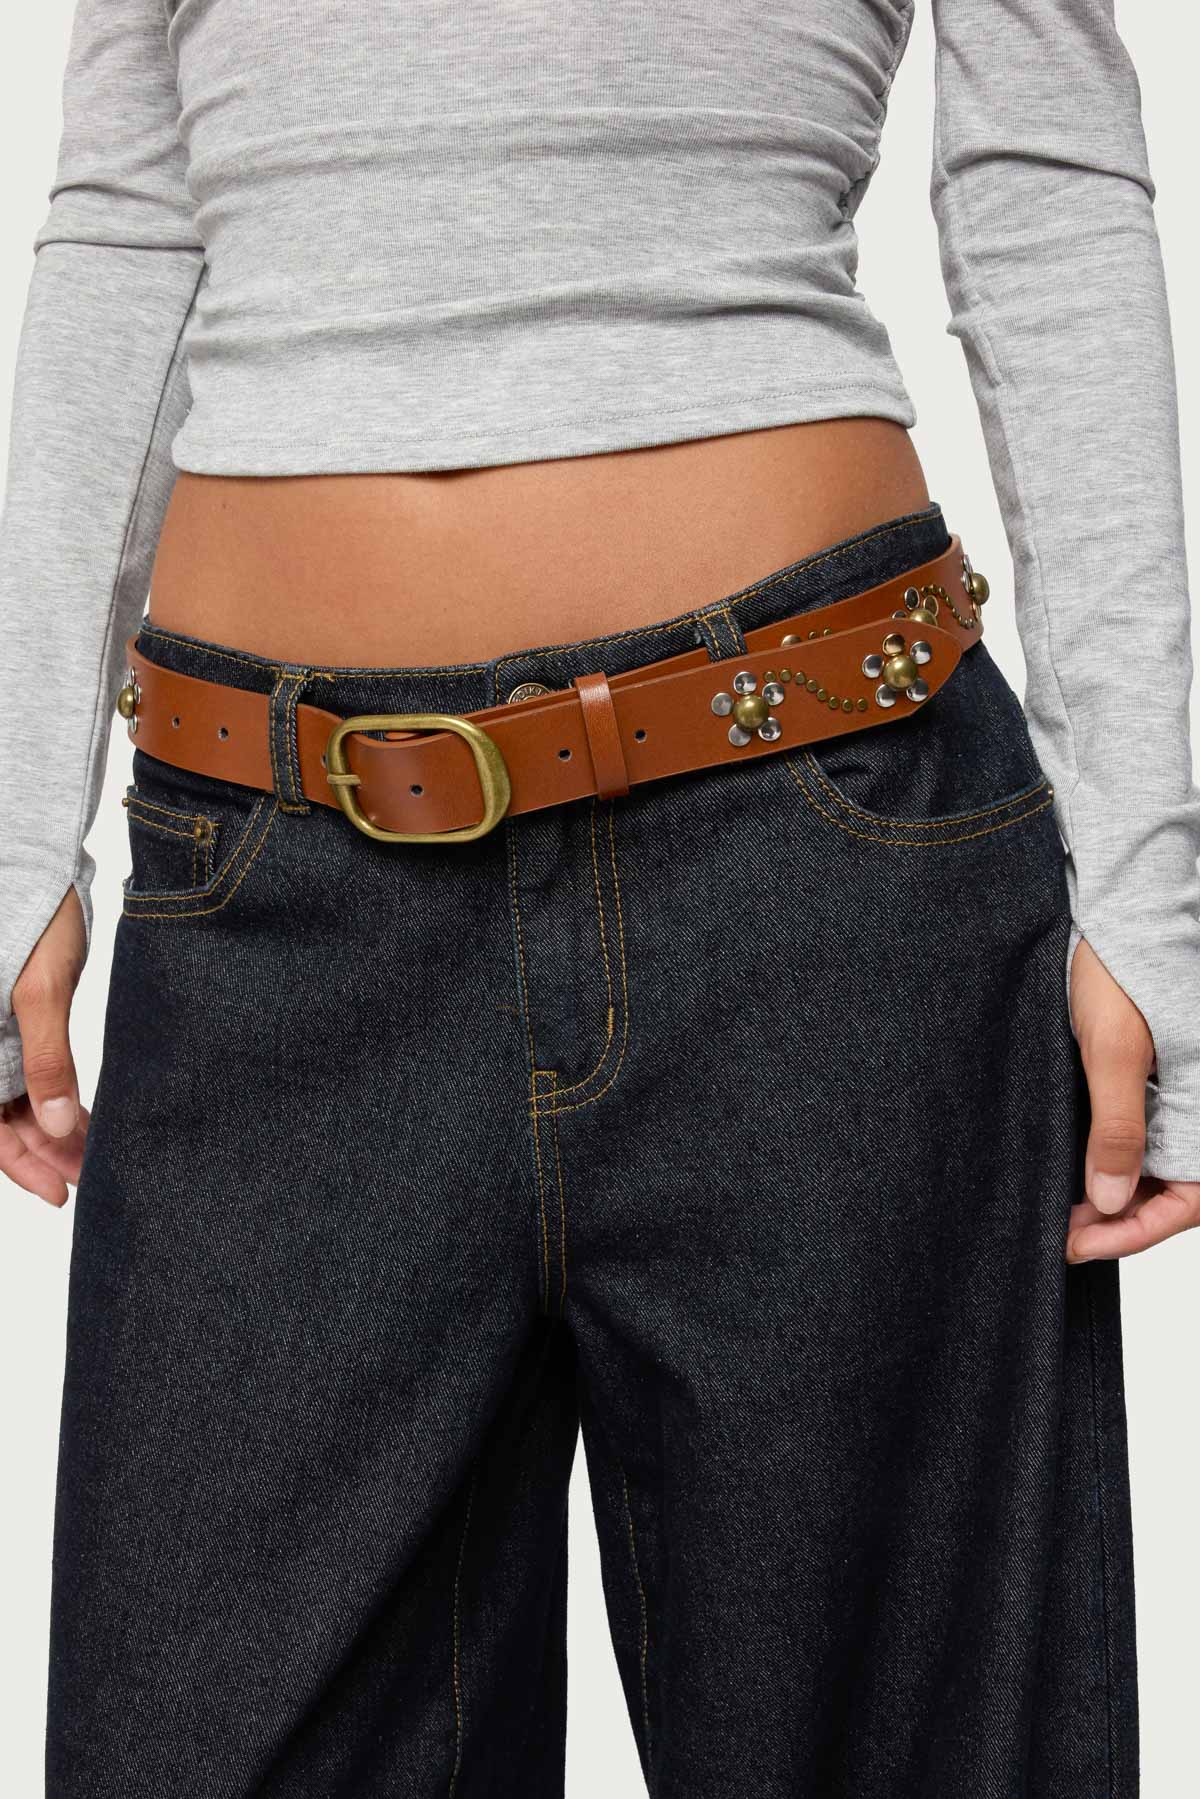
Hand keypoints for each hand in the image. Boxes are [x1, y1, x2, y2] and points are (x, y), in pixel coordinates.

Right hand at [0, 885, 90, 1207]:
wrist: (30, 859)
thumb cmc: (30, 914)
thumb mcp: (39, 990)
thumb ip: (46, 1059)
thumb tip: (54, 1126)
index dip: (18, 1165)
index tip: (59, 1193)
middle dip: (43, 1152)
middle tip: (90, 1176)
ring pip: (12, 1098)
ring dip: (49, 1128)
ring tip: (93, 1152)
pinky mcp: (9, 1016)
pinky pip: (22, 1070)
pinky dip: (49, 1096)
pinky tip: (79, 1115)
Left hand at [1066, 936, 1199, 1261]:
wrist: (1119, 910)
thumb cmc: (1121, 967)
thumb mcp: (1112, 1049)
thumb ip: (1118, 1128)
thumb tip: (1111, 1202)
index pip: (1191, 1198)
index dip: (1139, 1231)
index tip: (1081, 1245)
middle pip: (1175, 1190)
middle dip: (1122, 1221)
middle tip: (1060, 1235)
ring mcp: (1180, 1093)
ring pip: (1158, 1167)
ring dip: (1115, 1196)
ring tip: (1061, 1212)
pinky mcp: (1154, 1079)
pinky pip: (1145, 1135)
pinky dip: (1113, 1161)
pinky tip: (1074, 1173)